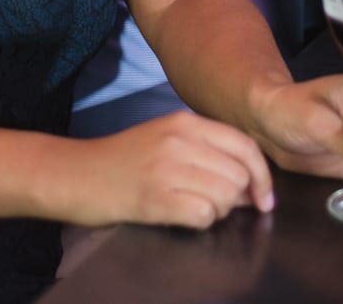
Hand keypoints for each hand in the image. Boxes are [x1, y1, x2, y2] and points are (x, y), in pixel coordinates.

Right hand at [72, 110, 273, 228]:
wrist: (79, 173)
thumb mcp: (166, 137)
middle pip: (238, 174)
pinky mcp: (155, 198)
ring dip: (218, 210)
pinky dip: (201, 221)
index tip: (263, 198)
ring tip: (194, 205)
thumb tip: (250, 181)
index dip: (262, 176)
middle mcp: (179, 140)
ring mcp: (167, 168)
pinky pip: (203, 215)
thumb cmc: (125, 159)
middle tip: (216, 203)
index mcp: (184, 121)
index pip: (244, 145)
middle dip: (237, 197)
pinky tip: (182, 215)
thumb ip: (206, 149)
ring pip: (225, 196)